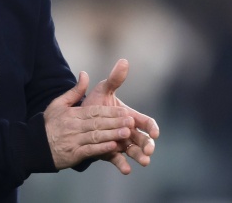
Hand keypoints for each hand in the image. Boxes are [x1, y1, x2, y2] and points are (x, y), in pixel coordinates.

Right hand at [44, 70, 134, 169]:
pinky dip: (101, 149)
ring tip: (126, 134)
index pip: (94, 111)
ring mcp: (74, 141)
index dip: (110, 112)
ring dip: (112, 135)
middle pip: (98, 123)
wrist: (35, 146)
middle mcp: (74, 126)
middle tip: (131, 122)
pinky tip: (113, 147)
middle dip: (115, 122)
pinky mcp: (74, 154)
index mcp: (72, 114)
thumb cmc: (49, 124)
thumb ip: (75, 90)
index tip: (124, 111)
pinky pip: (90, 150)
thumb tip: (84, 73)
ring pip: (96, 137)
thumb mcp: (59, 103)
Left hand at [83, 58, 159, 173]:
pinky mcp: (110, 153)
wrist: (77, 119)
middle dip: (148, 144)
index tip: (154, 132)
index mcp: (130, 116)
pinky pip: (118, 160)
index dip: (152, 127)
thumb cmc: (93, 103)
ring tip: (144, 162)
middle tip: (149, 150)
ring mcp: (121, 143)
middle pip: (143, 139)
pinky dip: (123, 165)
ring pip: (134, 151)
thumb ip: (114, 78)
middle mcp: (128, 131)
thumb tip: (124, 61)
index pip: (146, 122)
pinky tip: (126, 170)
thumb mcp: (103, 90)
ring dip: (140, 156)